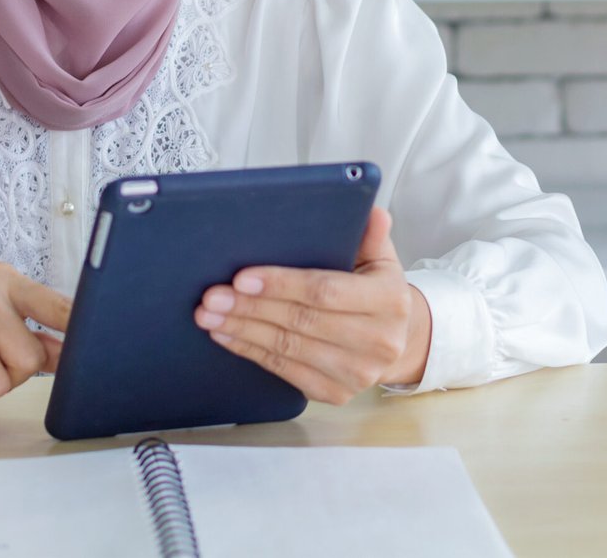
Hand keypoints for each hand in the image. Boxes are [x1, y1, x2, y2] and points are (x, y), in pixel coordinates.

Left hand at [194, 206, 431, 404]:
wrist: (397, 341)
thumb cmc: (377, 293)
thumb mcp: (381, 259)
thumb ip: (371, 235)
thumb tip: (372, 212)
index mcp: (390, 301)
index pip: (326, 291)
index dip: (282, 285)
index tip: (242, 277)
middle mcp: (378, 341)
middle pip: (301, 321)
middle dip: (250, 307)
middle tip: (213, 295)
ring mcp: (358, 373)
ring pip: (288, 348)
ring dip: (243, 330)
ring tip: (209, 314)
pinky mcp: (337, 393)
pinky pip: (285, 371)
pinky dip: (251, 351)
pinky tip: (227, 335)